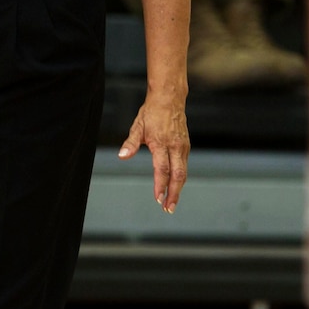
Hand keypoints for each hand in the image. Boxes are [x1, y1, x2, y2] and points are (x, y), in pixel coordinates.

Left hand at [119, 91, 189, 211]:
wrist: (169, 100)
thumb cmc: (151, 113)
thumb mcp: (137, 126)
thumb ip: (131, 143)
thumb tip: (122, 156)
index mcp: (161, 143)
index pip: (162, 169)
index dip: (160, 185)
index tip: (158, 198)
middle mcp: (175, 147)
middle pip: (178, 175)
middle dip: (174, 194)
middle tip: (168, 208)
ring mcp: (183, 147)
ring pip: (183, 172)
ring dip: (178, 189)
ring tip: (171, 203)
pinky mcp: (186, 147)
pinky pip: (184, 166)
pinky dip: (180, 179)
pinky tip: (175, 187)